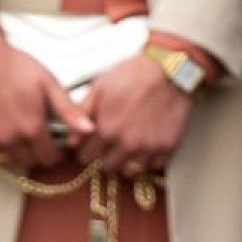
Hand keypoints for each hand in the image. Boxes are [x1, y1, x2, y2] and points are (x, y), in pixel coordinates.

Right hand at [0, 31, 91, 171]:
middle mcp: (10, 139)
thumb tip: (89, 129)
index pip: (49, 158)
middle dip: (38, 154)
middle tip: (39, 138)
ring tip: (21, 132)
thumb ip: (69, 111)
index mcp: (31, 128)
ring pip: (9, 159)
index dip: (56, 154)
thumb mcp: (48, 84)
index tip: (56, 146)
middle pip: (30, 162)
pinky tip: (2, 130)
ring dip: (18, 151)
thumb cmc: (14, 67)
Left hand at [74, 53, 193, 177]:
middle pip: (106, 168)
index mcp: (107, 129)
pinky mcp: (167, 148)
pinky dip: (148, 160)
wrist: (170, 69)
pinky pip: (153, 167)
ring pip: (129, 172)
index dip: (86, 151)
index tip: (91, 145)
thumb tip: (72, 138)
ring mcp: (148, 148)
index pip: (85, 157)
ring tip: (126, 148)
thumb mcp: (100, 87)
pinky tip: (146, 146)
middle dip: (104, 159)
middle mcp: (126, 143)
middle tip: (108, 147)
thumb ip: (81, 114)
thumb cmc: (134, 74)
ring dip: (125, 163)